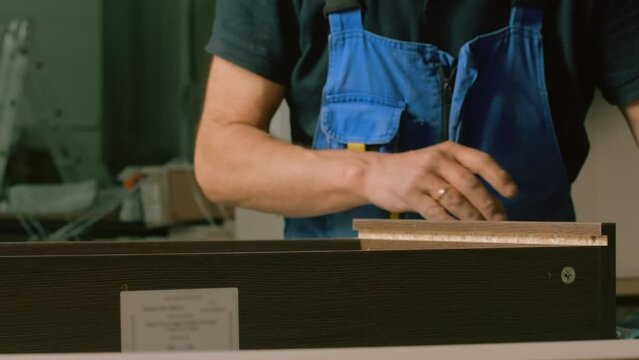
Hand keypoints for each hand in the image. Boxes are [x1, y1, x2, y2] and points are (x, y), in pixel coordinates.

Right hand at [360, 141, 517, 220]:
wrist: (373, 173)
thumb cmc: (411, 170)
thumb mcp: (436, 160)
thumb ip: (460, 172)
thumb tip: (493, 200)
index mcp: (448, 150)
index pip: (481, 161)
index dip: (499, 177)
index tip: (513, 193)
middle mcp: (437, 160)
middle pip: (471, 184)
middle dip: (489, 205)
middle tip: (500, 221)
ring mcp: (423, 177)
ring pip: (456, 200)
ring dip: (474, 218)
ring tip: (484, 229)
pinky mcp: (410, 195)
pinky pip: (437, 212)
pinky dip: (451, 224)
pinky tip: (460, 232)